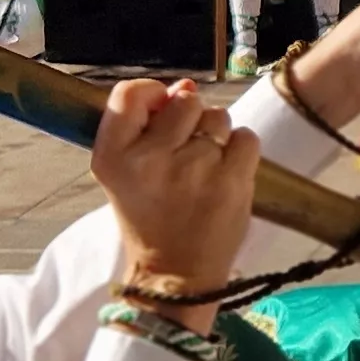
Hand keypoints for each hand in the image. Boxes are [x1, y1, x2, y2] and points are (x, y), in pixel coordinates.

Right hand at [92, 78, 257, 324]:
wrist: (175, 275)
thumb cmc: (150, 217)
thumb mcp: (127, 173)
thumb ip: (147, 125)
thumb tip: (185, 85)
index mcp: (112, 157)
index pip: (128, 94)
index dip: (152, 94)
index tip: (160, 114)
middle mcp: (149, 159)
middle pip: (185, 101)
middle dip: (191, 118)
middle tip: (186, 153)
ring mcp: (192, 169)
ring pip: (218, 117)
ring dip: (217, 136)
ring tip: (205, 169)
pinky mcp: (230, 182)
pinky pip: (246, 138)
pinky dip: (241, 151)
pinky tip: (226, 174)